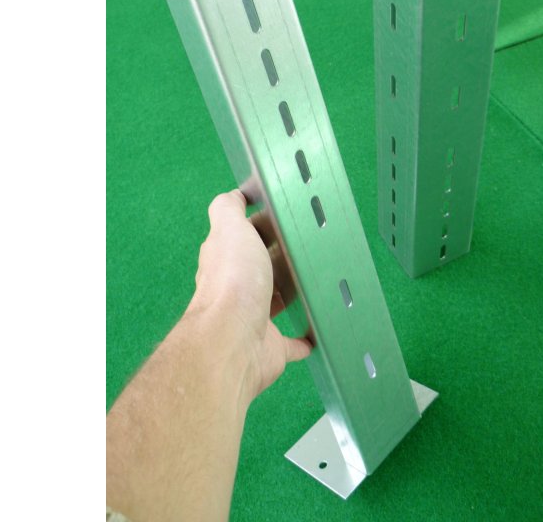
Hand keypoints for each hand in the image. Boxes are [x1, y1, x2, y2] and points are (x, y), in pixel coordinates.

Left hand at [187, 190, 312, 405]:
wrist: (234, 339)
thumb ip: (228, 208)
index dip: (260, 225)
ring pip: (274, 301)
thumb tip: (234, 195)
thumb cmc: (235, 279)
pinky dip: (304, 337)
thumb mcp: (229, 228)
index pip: (242, 238)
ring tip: (317, 278)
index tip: (286, 217)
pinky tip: (317, 328)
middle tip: (309, 245)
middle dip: (278, 258)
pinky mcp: (270, 347)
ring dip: (290, 293)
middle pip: (259, 268)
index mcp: (225, 260)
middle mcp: (236, 289)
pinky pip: (291, 342)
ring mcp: (253, 320)